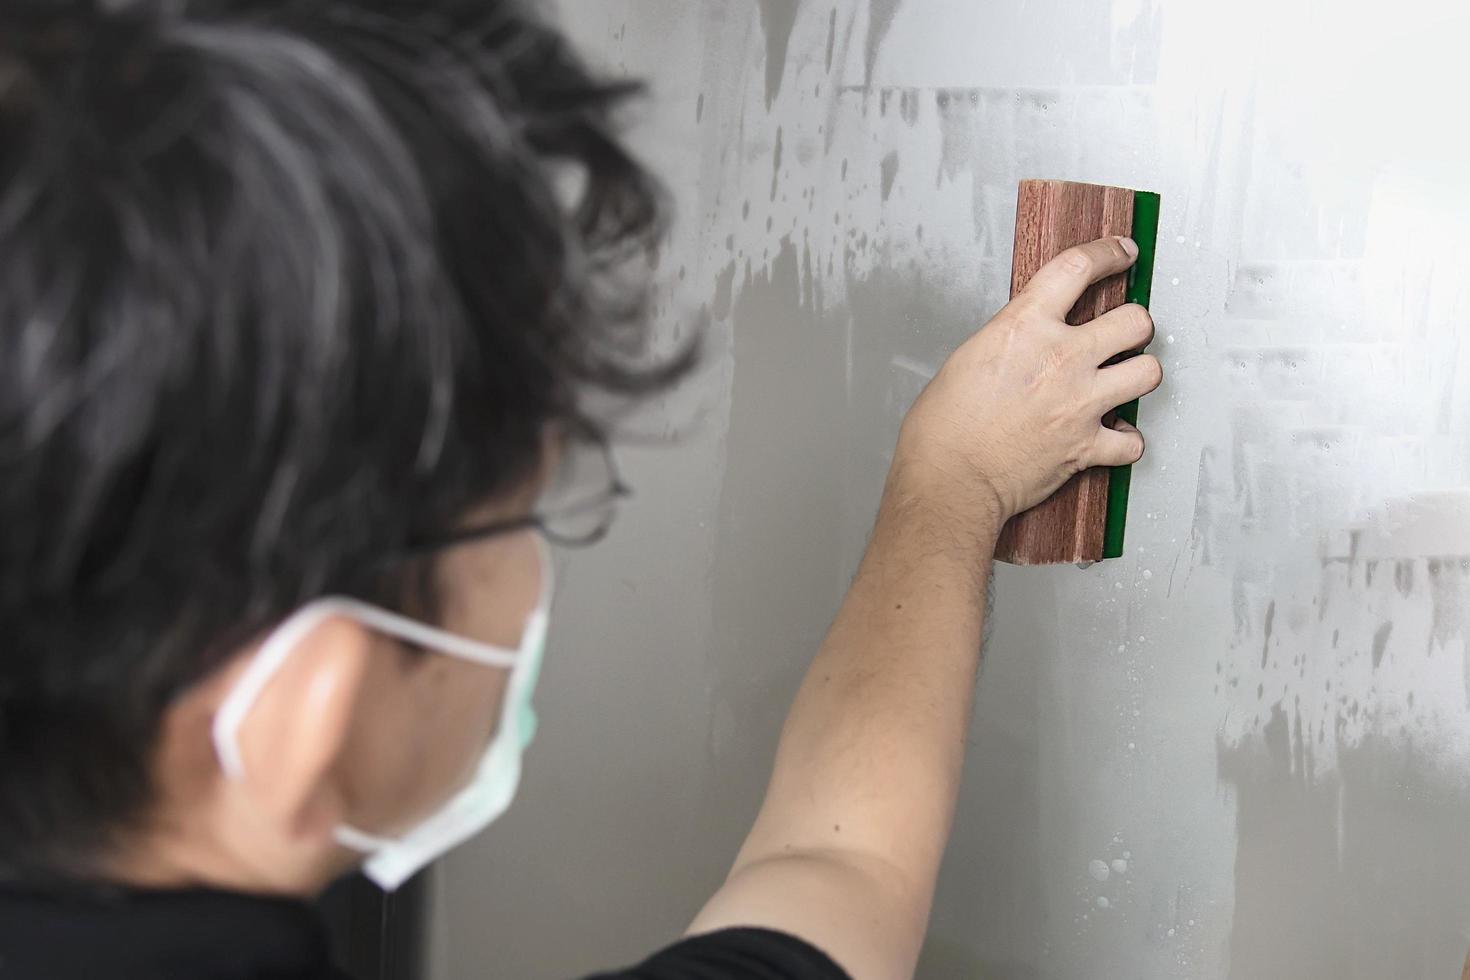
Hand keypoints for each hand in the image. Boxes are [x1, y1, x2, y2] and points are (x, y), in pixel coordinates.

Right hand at [891, 236, 1161, 530]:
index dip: (1108, 254)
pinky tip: (1114, 437)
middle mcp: (1061, 359)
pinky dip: (1126, 442)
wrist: (949, 480)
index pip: (1078, 269)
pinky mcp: (1086, 446)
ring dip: (1139, 374)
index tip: (1121, 253)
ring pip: (1148, 372)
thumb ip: (1011, 340)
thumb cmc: (943, 428)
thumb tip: (1027, 339)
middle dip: (1135, 324)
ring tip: (1124, 379)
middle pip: (1135, 321)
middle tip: (1125, 332)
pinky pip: (1131, 442)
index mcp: (1025, 327)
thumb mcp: (968, 357)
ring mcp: (1080, 403)